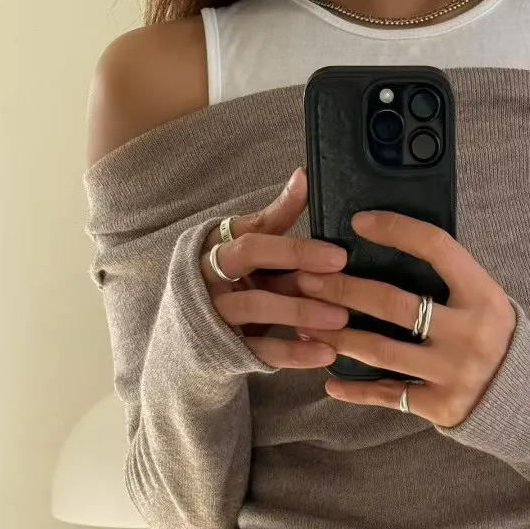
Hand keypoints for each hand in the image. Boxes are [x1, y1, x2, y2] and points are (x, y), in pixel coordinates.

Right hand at [200, 168, 348, 370]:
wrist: (188, 342)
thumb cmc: (227, 284)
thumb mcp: (246, 250)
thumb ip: (275, 218)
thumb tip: (304, 175)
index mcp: (216, 244)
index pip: (254, 234)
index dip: (293, 240)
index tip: (337, 250)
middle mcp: (209, 273)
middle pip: (249, 258)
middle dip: (295, 260)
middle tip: (341, 269)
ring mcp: (213, 311)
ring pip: (255, 305)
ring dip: (300, 310)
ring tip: (341, 318)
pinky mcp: (223, 349)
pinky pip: (260, 350)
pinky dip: (294, 353)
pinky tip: (326, 354)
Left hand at [295, 211, 516, 426]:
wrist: (526, 398)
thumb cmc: (494, 338)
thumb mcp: (484, 301)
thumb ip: (449, 280)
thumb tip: (390, 244)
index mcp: (483, 296)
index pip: (436, 249)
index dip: (396, 230)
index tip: (359, 222)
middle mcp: (470, 334)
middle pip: (394, 304)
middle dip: (344, 290)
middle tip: (307, 279)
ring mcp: (454, 373)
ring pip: (382, 352)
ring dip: (338, 338)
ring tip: (305, 326)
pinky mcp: (442, 406)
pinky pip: (389, 396)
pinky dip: (357, 391)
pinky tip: (330, 381)